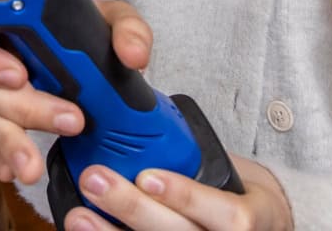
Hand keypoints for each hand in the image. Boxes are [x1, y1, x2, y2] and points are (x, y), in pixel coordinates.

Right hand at [0, 0, 152, 184]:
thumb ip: (128, 28)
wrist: (84, 54)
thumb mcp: (111, 18)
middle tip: (68, 120)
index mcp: (8, 22)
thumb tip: (133, 56)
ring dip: (10, 143)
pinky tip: (9, 171)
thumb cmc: (86, 28)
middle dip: (22, 108)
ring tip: (31, 167)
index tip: (17, 75)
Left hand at [62, 157, 292, 230]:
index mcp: (244, 220)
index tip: (148, 177)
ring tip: (79, 214)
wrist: (253, 228)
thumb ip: (193, 157)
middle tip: (95, 179)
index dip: (184, 196)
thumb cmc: (234, 198)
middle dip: (132, 208)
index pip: (226, 214)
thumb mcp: (227, 175)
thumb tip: (139, 113)